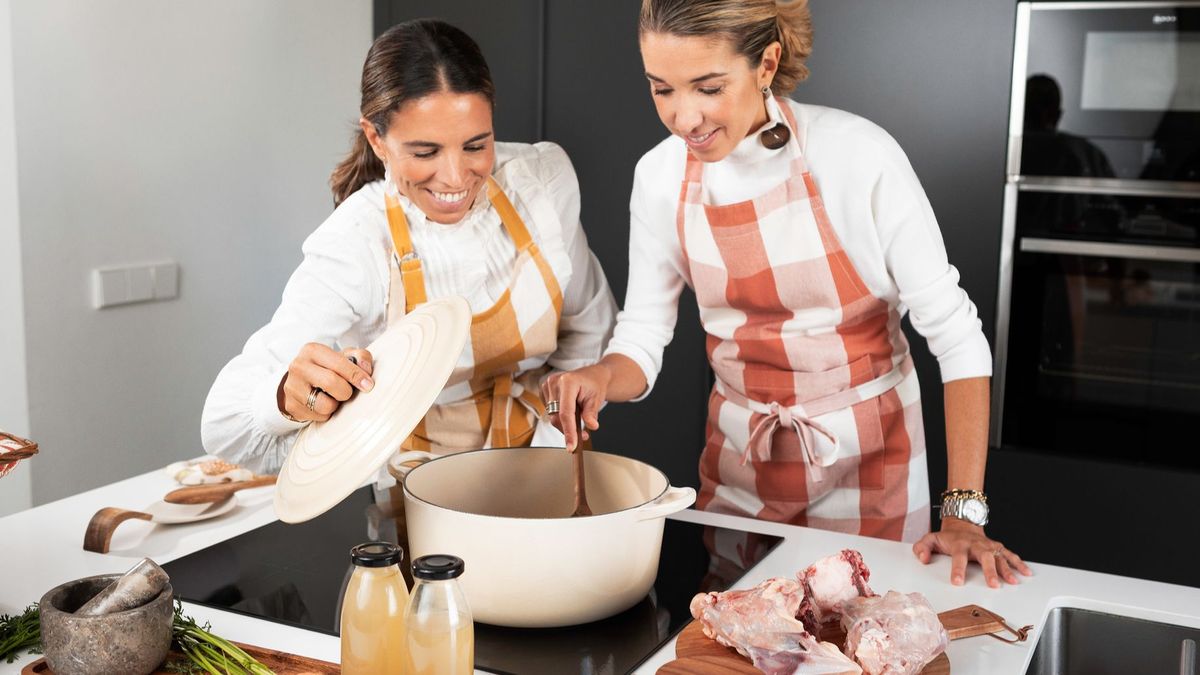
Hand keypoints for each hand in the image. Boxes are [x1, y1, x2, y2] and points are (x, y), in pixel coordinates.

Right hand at [278, 344, 373, 422]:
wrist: (299, 383)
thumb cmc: (327, 368)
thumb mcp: (343, 357)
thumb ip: (360, 357)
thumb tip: (366, 369)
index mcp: (312, 350)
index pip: (338, 363)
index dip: (356, 375)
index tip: (368, 384)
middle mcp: (298, 366)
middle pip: (331, 382)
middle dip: (346, 391)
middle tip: (348, 392)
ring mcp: (292, 387)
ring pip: (325, 404)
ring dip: (336, 404)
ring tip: (333, 398)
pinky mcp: (291, 405)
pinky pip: (319, 416)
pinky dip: (326, 413)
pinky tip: (322, 404)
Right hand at [541, 364, 610, 451]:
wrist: (591, 376)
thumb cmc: (594, 385)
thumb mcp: (596, 399)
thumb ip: (591, 413)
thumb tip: (592, 426)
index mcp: (568, 381)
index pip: (565, 412)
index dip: (568, 431)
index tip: (571, 446)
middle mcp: (554, 382)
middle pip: (557, 417)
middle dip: (568, 430)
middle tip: (583, 436)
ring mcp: (547, 385)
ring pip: (552, 416)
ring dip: (565, 424)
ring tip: (580, 419)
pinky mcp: (543, 391)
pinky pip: (550, 412)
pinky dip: (560, 417)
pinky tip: (571, 411)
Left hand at [912, 518, 1032, 587]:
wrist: (963, 524)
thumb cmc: (947, 537)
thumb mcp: (930, 539)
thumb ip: (922, 548)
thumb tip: (923, 559)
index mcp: (959, 544)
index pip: (958, 557)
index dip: (957, 569)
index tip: (957, 582)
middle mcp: (977, 544)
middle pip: (985, 556)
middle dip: (990, 571)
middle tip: (993, 585)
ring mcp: (989, 546)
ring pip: (1000, 556)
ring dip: (1007, 569)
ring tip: (1013, 582)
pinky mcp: (997, 548)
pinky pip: (1010, 555)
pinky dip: (1019, 563)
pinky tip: (1026, 573)